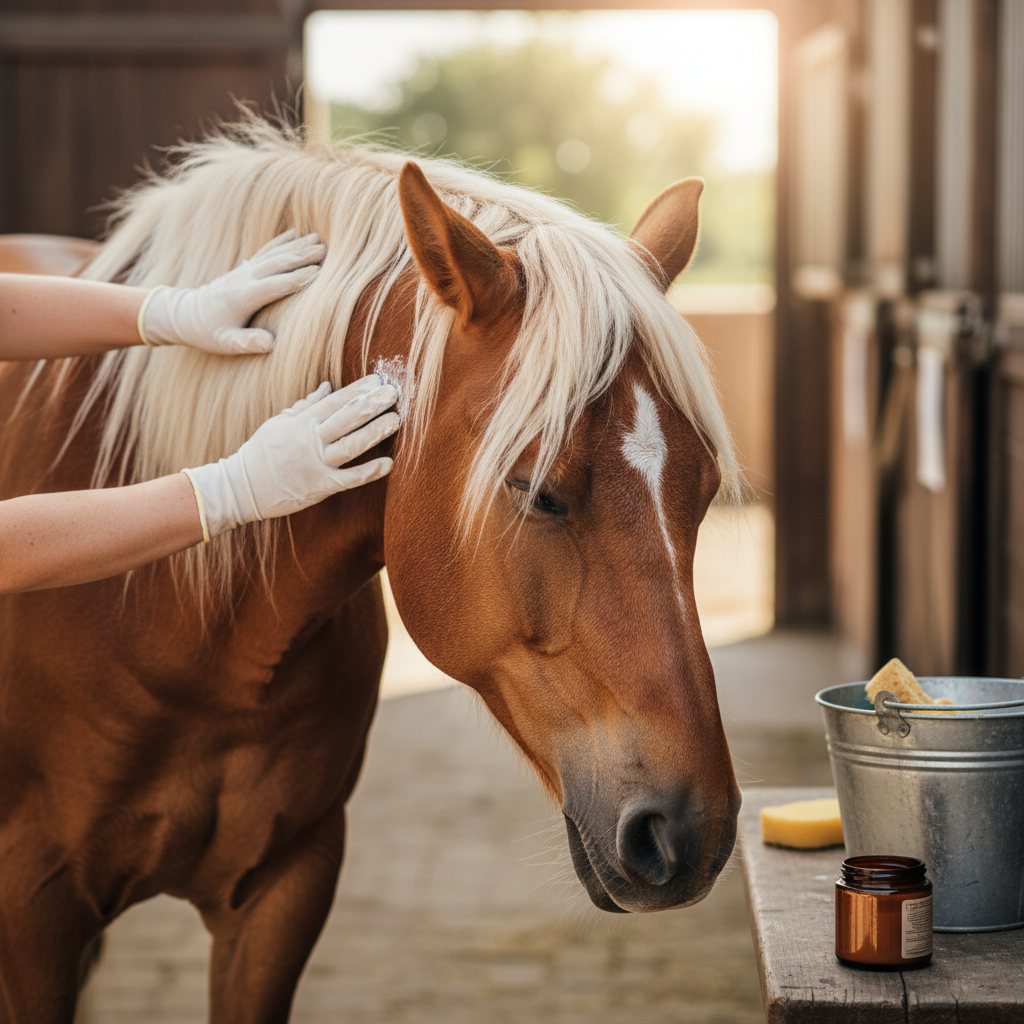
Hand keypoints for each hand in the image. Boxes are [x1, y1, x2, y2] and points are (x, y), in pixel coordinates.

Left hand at [141, 229, 325, 353]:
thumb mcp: (226, 343)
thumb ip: (247, 343)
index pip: (275, 285)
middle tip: (326, 250)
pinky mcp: (243, 268)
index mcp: (243, 296)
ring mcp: (244, 270)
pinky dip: (280, 241)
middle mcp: (244, 278)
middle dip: (302, 256)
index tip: (318, 272)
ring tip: (319, 239)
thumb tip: (270, 343)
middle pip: (278, 264)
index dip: (297, 278)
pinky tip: (294, 233)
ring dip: (297, 246)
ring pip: (274, 254)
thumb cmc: (208, 333)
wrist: (186, 315)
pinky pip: (265, 251)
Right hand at [183, 375, 398, 538]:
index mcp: (301, 422)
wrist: (240, 487)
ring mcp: (316, 464)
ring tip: (396, 421)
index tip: (378, 380)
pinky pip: (350, 479)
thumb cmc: (260, 453)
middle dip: (372, 404)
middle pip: (347, 418)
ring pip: (351, 445)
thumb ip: (306, 404)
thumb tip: (328, 386)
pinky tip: (389, 464)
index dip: (358, 390)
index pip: (335, 401)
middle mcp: (310, 440)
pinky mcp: (320, 487)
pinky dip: (370, 472)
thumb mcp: (279, 423)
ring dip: (376, 432)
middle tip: (395, 393)